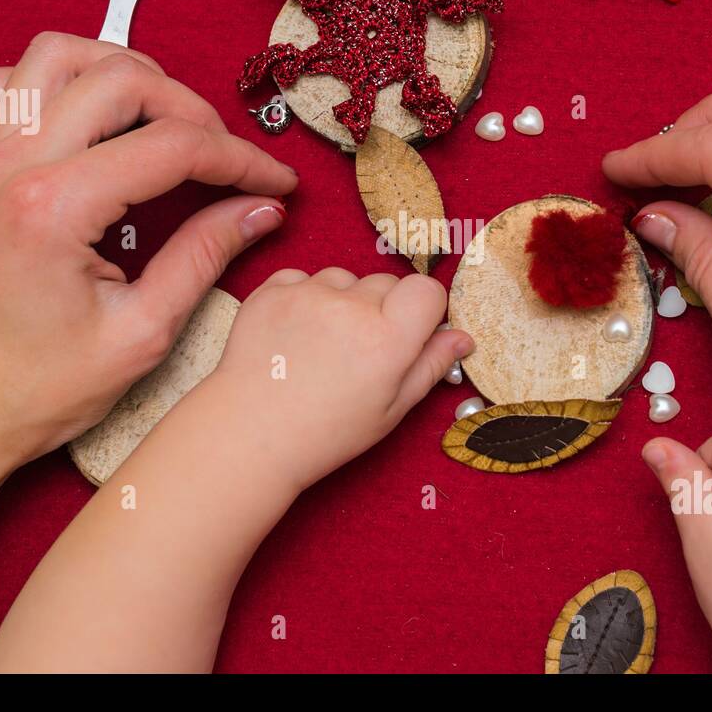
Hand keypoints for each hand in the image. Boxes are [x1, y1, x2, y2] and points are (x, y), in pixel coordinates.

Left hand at [0, 32, 297, 481]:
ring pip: (58, 55)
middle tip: (227, 158)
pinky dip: (59, 83)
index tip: (275, 182)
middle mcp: (10, 165)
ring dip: (123, 72)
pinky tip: (93, 124)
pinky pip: (10, 83)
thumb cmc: (32, 390)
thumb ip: (203, 258)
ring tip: (165, 120)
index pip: (172, 147)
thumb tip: (259, 210)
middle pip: (121, 78)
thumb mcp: (140, 335)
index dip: (240, 159)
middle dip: (192, 109)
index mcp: (53, 209)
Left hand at [196, 268, 473, 494]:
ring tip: (321, 346)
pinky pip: (302, 277)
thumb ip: (430, 366)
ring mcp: (309, 294)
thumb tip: (462, 336)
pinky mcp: (273, 290)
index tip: (410, 330)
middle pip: (386, 282)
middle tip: (358, 351)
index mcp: (389, 339)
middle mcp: (352, 308)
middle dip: (381, 308)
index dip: (423, 308)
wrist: (249, 434)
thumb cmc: (325, 432)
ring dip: (340, 301)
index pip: (427, 289)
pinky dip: (303, 298)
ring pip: (343, 277)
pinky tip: (295, 336)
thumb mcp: (391, 410)